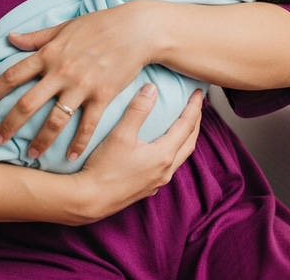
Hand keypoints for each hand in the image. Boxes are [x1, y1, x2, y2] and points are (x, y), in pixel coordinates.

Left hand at [0, 6, 150, 161]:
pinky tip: (70, 157)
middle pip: (27, 104)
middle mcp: (61, 72)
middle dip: (8, 124)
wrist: (135, 29)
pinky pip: (87, 125)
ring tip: (30, 155)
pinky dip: (78, 143)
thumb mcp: (64, 27)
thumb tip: (11, 38)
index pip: (13, 75)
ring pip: (54, 120)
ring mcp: (81, 86)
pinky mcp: (102, 96)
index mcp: (49, 54)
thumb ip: (37, 37)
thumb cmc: (99, 25)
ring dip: (40, 141)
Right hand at [74, 84, 203, 221]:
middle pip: (189, 142)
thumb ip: (138, 110)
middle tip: (196, 105)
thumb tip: (152, 89)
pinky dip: (174, 150)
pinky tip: (163, 146)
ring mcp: (158, 181)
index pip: (186, 126)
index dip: (194, 107)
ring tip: (183, 123)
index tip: (199, 91)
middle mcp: (166, 170)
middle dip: (195, 122)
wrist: (91, 200)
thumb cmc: (104, 166)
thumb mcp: (121, 134)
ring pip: (181, 156)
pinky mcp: (148, 188)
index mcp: (164, 155)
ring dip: (186, 138)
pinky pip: (170, 166)